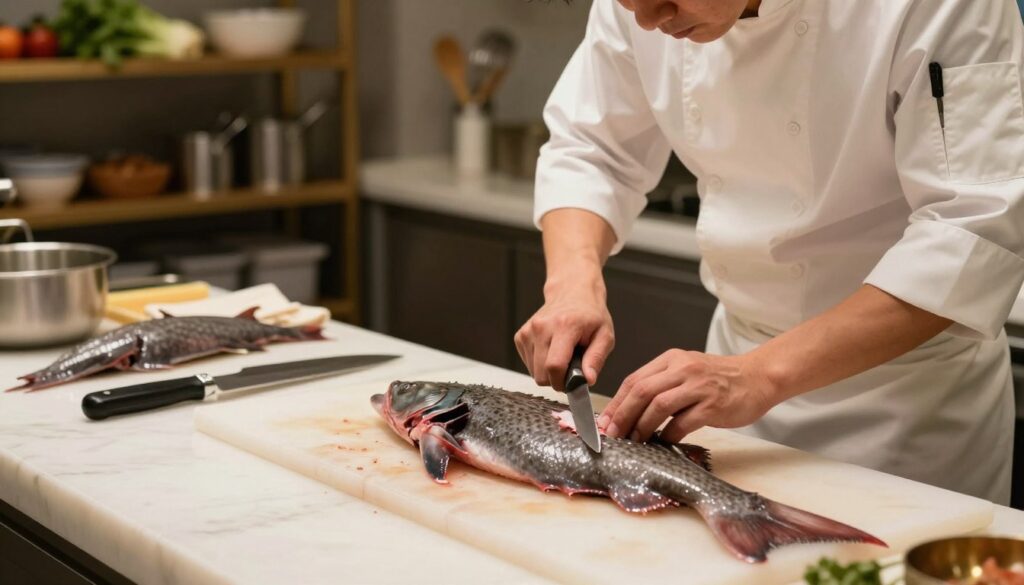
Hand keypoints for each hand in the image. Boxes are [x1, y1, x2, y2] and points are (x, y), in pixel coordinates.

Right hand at [514, 277, 613, 391]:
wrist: (572, 292)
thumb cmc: (590, 315)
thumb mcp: (605, 335)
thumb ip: (596, 358)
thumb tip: (588, 380)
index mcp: (564, 326)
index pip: (554, 366)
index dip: (562, 382)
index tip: (573, 383)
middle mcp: (542, 327)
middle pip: (541, 374)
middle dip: (556, 379)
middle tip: (571, 368)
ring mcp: (528, 331)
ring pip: (533, 372)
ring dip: (548, 371)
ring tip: (562, 355)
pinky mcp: (521, 336)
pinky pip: (528, 364)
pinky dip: (540, 364)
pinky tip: (551, 351)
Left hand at [598, 349, 776, 442]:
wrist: (757, 377)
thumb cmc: (719, 379)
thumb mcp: (686, 371)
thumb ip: (661, 384)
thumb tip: (630, 411)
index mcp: (671, 360)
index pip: (634, 380)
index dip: (617, 403)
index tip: (605, 422)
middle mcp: (683, 369)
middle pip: (641, 391)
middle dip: (623, 416)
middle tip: (613, 434)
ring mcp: (698, 386)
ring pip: (658, 406)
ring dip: (642, 426)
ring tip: (634, 441)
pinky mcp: (713, 405)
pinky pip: (683, 422)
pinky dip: (669, 434)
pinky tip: (664, 442)